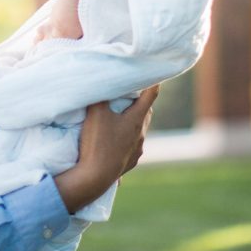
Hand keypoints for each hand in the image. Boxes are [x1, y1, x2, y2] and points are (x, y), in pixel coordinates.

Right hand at [54, 86, 158, 213]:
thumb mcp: (95, 112)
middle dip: (140, 103)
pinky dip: (125, 141)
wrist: (95, 177)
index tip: (155, 74)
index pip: (150, 95)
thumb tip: (101, 82)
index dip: (152, 82)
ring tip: (120, 119)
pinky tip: (114, 144)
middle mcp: (141, 135)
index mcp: (136, 120)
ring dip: (132, 123)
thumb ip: (100, 94)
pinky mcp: (129, 163)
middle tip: (131, 95)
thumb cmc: (97, 142)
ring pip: (139, 132)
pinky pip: (130, 148)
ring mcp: (136, 151)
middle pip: (146, 114)